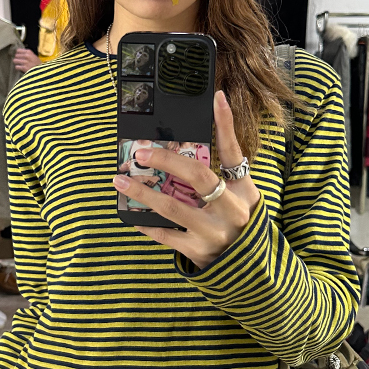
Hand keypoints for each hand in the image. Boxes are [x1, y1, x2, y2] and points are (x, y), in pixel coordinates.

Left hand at [14, 48, 40, 71]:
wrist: (41, 71)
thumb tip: (18, 53)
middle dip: (17, 58)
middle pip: (16, 55)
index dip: (18, 54)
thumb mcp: (33, 56)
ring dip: (17, 63)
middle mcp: (27, 56)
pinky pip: (16, 67)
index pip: (18, 50)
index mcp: (29, 52)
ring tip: (20, 64)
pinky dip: (18, 68)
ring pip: (15, 60)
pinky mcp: (24, 68)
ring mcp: (25, 62)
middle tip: (20, 61)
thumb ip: (26, 54)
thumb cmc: (37, 63)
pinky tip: (21, 68)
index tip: (19, 56)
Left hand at [113, 91, 259, 269]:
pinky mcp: (198, 252)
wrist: (248, 270)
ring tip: (120, 181)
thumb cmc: (239, 225)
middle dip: (167, 160)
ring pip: (173, 208)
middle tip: (140, 152)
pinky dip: (147, 225)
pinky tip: (132, 216)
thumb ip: (224, 174)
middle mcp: (231, 210)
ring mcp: (214, 232)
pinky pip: (166, 236)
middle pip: (198, 177)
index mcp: (244, 190)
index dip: (225, 124)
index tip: (216, 98)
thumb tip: (190, 147)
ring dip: (142, 193)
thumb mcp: (243, 197)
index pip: (234, 152)